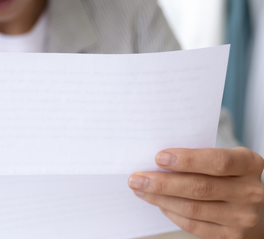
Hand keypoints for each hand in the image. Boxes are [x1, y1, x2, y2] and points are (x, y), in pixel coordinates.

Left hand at [128, 147, 263, 238]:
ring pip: (192, 208)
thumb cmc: (229, 177)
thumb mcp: (224, 161)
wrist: (256, 208)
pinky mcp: (231, 235)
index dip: (187, 160)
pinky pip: (193, 224)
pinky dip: (171, 212)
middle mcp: (251, 191)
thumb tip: (155, 161)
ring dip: (160, 198)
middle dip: (163, 183)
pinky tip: (157, 202)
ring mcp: (243, 217)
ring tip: (140, 189)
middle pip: (200, 188)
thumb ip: (199, 158)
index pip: (218, 162)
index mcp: (249, 164)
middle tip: (137, 178)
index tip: (158, 157)